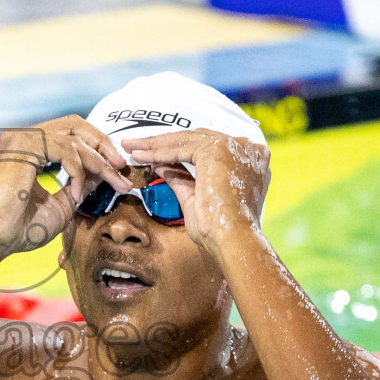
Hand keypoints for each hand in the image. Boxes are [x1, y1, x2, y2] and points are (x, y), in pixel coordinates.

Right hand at [0, 116, 131, 257]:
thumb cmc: (20, 228)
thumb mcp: (61, 205)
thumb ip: (79, 186)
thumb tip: (102, 174)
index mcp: (28, 148)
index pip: (69, 134)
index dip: (96, 148)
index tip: (117, 170)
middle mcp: (22, 138)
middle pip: (74, 124)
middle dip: (102, 143)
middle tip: (121, 165)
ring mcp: (20, 138)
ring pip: (72, 137)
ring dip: (98, 160)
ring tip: (114, 180)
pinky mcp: (21, 145)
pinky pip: (63, 147)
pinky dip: (77, 169)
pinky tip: (76, 192)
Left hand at [120, 129, 269, 257]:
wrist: (233, 240)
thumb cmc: (220, 231)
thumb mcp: (197, 199)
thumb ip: (182, 180)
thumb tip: (161, 166)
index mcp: (249, 160)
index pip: (205, 147)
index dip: (177, 148)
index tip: (153, 155)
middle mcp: (246, 148)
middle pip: (194, 139)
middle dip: (161, 143)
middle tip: (135, 146)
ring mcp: (232, 146)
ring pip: (184, 140)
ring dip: (154, 145)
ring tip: (130, 148)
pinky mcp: (217, 150)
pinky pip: (179, 148)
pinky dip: (156, 152)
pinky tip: (138, 156)